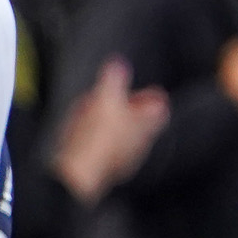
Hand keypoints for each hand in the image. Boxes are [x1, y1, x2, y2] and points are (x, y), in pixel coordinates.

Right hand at [53, 56, 169, 203]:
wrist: (78, 174)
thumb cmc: (96, 135)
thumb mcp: (104, 97)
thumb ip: (113, 78)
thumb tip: (118, 63)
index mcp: (147, 125)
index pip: (159, 106)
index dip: (149, 96)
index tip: (136, 92)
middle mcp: (141, 144)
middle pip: (142, 123)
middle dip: (128, 110)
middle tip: (112, 102)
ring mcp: (126, 161)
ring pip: (125, 138)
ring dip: (113, 126)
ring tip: (93, 117)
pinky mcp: (108, 173)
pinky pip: (109, 153)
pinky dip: (101, 143)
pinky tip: (83, 138)